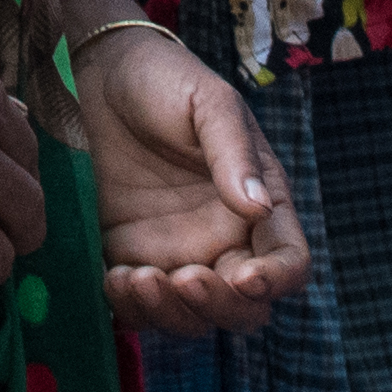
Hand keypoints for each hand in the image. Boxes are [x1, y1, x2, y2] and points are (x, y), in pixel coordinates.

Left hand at [69, 11, 308, 337]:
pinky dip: (132, 309)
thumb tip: (258, 206)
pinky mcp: (132, 257)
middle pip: (243, 306)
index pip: (288, 261)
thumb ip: (233, 154)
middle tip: (184, 278)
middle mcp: (225, 239)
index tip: (246, 278)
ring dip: (171, 314)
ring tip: (137, 277)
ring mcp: (179, 253)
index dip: (275, 280)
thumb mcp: (210, 103)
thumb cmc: (168, 80)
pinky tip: (115, 279)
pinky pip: (140, 307)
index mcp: (262, 204)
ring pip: (192, 317)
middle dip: (219, 306)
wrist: (103, 74)